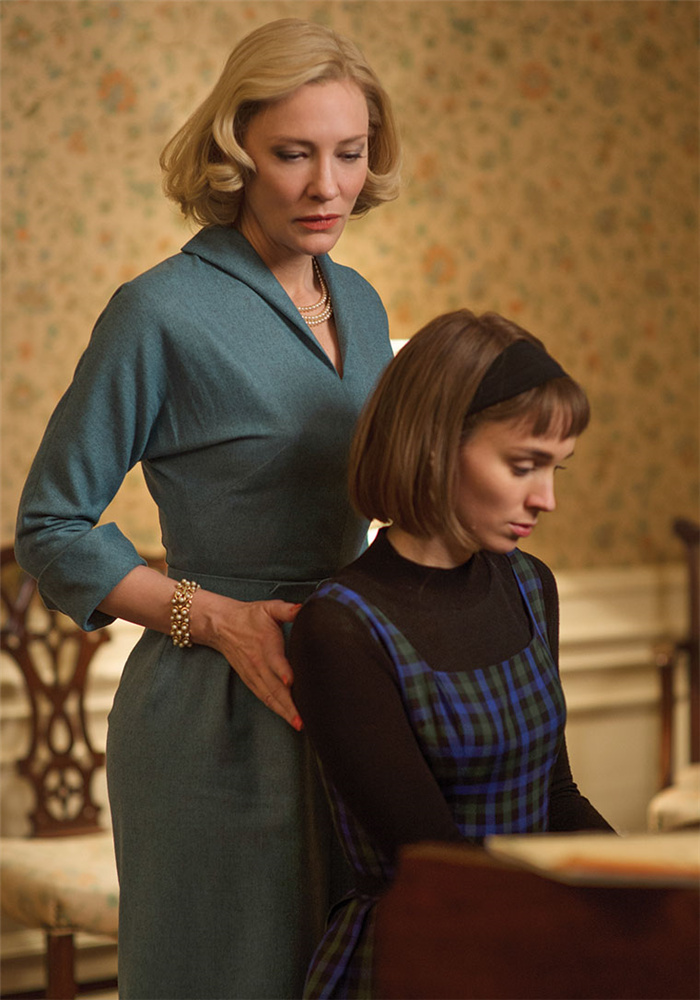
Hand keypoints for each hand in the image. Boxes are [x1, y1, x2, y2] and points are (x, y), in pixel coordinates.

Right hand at [191, 591, 302, 729]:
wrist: (221, 626)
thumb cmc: (249, 617)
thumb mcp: (268, 608)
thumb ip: (287, 609)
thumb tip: (303, 608)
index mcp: (265, 644)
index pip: (274, 661)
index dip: (282, 672)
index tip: (291, 682)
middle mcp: (258, 663)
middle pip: (274, 687)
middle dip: (288, 704)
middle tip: (303, 719)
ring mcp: (253, 674)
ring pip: (269, 696)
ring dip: (283, 711)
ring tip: (298, 724)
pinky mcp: (250, 680)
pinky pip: (264, 697)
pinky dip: (275, 708)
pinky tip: (286, 716)